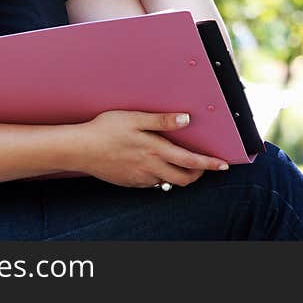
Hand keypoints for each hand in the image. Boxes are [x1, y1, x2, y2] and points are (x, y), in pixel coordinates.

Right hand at [77, 110, 229, 187]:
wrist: (79, 149)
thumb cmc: (106, 129)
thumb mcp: (135, 119)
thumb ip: (162, 121)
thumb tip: (186, 120)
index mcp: (155, 151)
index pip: (190, 162)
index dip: (209, 165)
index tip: (223, 165)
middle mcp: (151, 168)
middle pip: (184, 179)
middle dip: (198, 174)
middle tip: (203, 165)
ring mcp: (140, 178)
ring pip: (168, 182)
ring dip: (179, 175)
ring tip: (181, 163)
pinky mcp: (130, 182)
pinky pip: (152, 183)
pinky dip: (160, 176)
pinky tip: (155, 165)